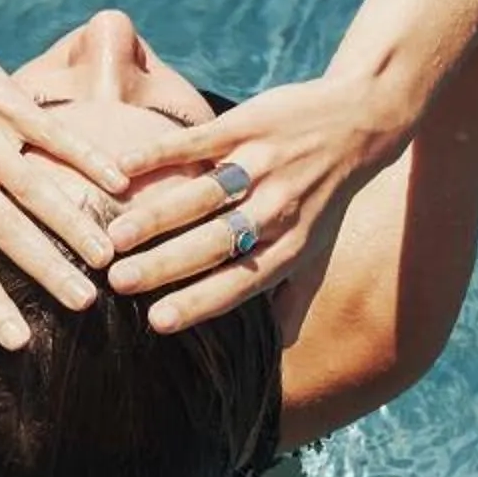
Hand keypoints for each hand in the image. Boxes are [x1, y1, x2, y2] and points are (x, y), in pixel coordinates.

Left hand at [0, 17, 128, 348]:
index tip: (19, 342)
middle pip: (6, 232)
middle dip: (47, 271)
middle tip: (85, 305)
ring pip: (35, 187)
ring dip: (72, 222)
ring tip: (108, 254)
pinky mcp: (5, 102)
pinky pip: (51, 134)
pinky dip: (85, 157)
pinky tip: (118, 181)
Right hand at [105, 73, 407, 331]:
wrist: (360, 122)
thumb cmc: (328, 199)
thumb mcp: (319, 255)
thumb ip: (292, 303)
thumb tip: (275, 354)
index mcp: (288, 249)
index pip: (239, 284)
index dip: (198, 302)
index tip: (157, 322)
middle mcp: (276, 210)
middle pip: (214, 242)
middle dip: (164, 265)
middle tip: (118, 282)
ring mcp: (261, 166)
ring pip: (203, 195)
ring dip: (157, 216)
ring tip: (116, 236)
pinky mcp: (247, 125)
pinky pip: (197, 142)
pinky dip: (159, 155)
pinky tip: (123, 170)